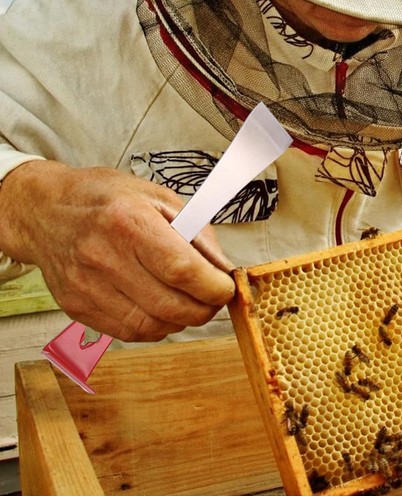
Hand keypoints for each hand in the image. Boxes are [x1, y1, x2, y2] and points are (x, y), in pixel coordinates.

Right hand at [0, 161, 234, 340]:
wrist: (45, 211)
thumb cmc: (106, 198)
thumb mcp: (158, 197)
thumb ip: (196, 232)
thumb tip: (223, 268)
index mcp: (128, 221)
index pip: (180, 268)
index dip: (212, 286)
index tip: (227, 288)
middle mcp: (103, 256)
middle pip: (168, 304)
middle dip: (204, 308)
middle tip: (215, 299)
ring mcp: (86, 286)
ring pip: (151, 325)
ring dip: (182, 321)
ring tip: (191, 303)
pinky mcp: (76, 307)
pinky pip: (128, 332)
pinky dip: (156, 327)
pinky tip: (164, 310)